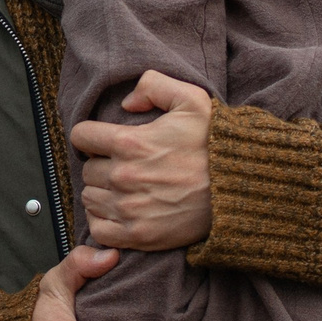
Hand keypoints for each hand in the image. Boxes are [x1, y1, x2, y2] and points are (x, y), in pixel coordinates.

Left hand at [71, 71, 213, 251]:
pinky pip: (98, 229)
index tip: (103, 141)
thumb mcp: (191, 99)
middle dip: (100, 164)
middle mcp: (123, 176)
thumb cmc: (216, 144)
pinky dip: (102, 220)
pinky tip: (117, 211)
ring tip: (122, 188)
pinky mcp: (138, 235)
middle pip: (87, 169)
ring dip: (101, 192)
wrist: (240, 189)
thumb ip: (153, 85)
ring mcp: (129, 208)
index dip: (91, 135)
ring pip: (90, 198)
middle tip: (121, 165)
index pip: (81, 136)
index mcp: (130, 142)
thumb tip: (126, 103)